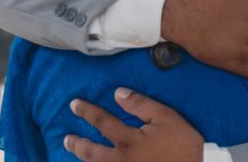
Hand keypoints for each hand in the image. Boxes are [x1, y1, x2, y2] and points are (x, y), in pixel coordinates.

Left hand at [65, 88, 202, 161]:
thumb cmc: (182, 145)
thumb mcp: (167, 118)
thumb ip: (141, 105)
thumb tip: (118, 93)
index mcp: (128, 140)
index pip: (102, 122)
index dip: (87, 112)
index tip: (74, 105)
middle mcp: (119, 159)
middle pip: (91, 152)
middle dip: (77, 143)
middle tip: (66, 137)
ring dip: (83, 158)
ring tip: (75, 152)